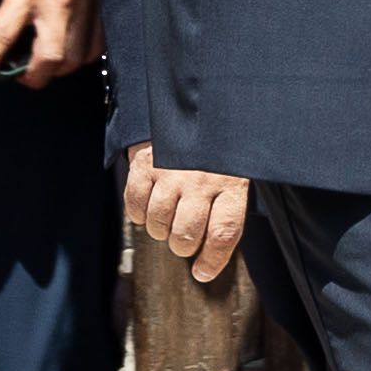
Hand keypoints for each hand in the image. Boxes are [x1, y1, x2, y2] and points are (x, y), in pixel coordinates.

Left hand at [0, 0, 95, 85]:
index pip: (2, 34)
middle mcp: (56, 2)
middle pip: (50, 58)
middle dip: (33, 78)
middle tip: (21, 76)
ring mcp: (83, 7)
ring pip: (74, 58)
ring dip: (56, 71)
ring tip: (42, 66)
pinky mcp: (100, 7)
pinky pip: (94, 47)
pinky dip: (79, 59)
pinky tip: (66, 54)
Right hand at [124, 144, 247, 285]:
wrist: (193, 99)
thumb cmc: (217, 146)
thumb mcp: (237, 170)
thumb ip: (230, 204)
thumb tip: (215, 249)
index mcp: (231, 183)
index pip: (224, 234)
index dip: (212, 260)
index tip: (203, 272)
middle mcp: (201, 180)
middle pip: (186, 235)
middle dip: (183, 246)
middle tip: (184, 240)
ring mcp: (171, 172)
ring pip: (158, 224)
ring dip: (160, 230)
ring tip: (167, 219)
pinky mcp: (145, 163)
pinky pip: (134, 204)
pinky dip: (138, 213)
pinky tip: (147, 207)